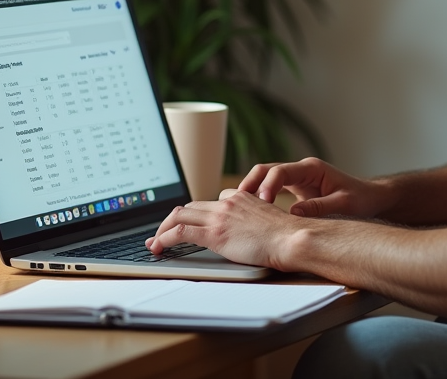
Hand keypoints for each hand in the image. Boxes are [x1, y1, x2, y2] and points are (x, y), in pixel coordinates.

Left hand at [145, 192, 294, 267]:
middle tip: (162, 233)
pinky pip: (179, 232)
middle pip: (190, 206)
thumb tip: (251, 236)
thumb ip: (254, 223)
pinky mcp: (214, 233)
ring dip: (162, 229)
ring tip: (155, 242)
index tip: (189, 223)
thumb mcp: (269, 223)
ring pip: (179, 216)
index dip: (196, 214)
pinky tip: (158, 248)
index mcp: (241, 198)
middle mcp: (227, 203)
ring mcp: (219, 217)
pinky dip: (164, 238)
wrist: (291, 239)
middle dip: (172, 219)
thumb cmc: (287, 237)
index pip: (211, 201)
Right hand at [237, 157, 389, 218]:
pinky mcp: (295, 189)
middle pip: (266, 170)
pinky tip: (251, 213)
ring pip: (265, 178)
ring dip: (251, 191)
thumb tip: (293, 214)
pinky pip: (271, 189)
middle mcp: (301, 170)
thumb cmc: (360, 199)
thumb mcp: (343, 204)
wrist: (371, 198)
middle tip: (237, 204)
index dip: (268, 185)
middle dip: (250, 184)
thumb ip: (319, 208)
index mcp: (311, 169)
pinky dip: (259, 198)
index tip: (261, 202)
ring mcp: (297, 178)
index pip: (281, 171)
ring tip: (239, 209)